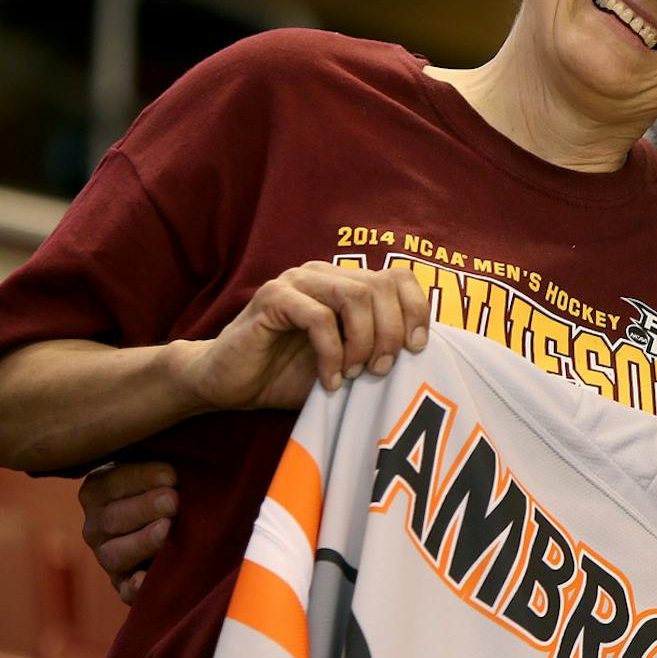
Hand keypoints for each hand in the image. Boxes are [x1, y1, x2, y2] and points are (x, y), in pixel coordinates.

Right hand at [81, 461, 176, 603]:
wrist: (172, 519)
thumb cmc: (167, 483)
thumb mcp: (156, 466)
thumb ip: (159, 457)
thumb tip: (175, 460)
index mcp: (98, 489)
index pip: (112, 482)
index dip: (141, 478)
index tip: (172, 474)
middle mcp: (96, 525)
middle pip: (113, 518)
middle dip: (145, 508)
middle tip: (173, 500)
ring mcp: (107, 556)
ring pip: (116, 554)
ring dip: (143, 542)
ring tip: (167, 529)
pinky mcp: (123, 584)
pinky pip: (125, 589)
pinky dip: (135, 587)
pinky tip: (147, 578)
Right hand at [182, 262, 429, 412]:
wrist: (230, 384)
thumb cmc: (290, 375)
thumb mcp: (348, 363)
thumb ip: (379, 349)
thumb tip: (426, 354)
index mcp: (346, 282)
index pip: (399, 277)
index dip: (416, 310)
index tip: (416, 350)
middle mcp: (324, 273)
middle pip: (381, 286)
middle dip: (391, 333)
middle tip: (380, 370)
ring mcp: (296, 281)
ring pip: (354, 296)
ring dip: (363, 341)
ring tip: (356, 374)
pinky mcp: (272, 299)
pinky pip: (318, 318)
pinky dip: (332, 353)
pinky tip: (330, 380)